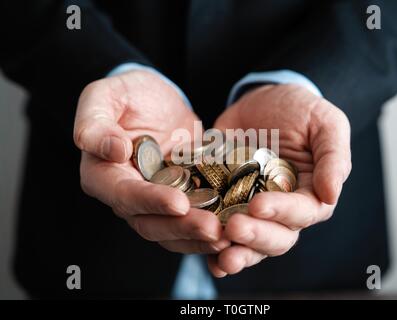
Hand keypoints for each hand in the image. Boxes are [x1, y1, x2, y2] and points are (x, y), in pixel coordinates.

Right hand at [74, 70, 229, 253]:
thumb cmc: (128, 93)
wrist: (158, 98)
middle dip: (182, 228)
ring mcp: (153, 202)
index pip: (123, 194)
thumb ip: (94, 122)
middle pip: (150, 222)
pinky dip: (207, 232)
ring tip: (226, 237)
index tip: (179, 202)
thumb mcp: (104, 95)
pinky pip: (190, 223)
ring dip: (198, 237)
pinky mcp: (179, 200)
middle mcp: (126, 195)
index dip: (150, 201)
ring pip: (171, 230)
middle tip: (213, 229)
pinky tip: (231, 232)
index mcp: (102, 174)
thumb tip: (112, 151)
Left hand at [209, 84, 351, 276]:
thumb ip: (333, 157)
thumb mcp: (325, 124)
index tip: (259, 205)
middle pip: (276, 237)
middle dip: (256, 237)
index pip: (303, 212)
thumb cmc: (300, 110)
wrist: (261, 100)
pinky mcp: (228, 204)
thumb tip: (331, 195)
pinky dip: (214, 248)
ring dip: (237, 254)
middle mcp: (283, 209)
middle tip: (233, 228)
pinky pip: (223, 231)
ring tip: (220, 258)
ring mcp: (253, 209)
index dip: (282, 212)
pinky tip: (206, 256)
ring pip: (251, 243)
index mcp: (311, 193)